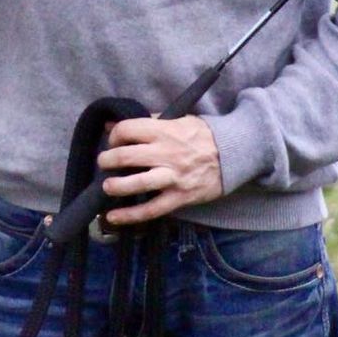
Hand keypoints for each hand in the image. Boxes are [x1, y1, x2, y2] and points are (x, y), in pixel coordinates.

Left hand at [96, 115, 222, 225]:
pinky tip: (113, 217)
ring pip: (137, 183)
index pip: (128, 130)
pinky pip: (152, 209)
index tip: (114, 142)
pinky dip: (130, 215)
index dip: (115, 136)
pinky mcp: (180, 197)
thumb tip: (113, 125)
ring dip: (115, 186)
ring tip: (107, 187)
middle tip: (104, 164)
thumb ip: (148, 122)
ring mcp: (173, 177)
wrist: (233, 154)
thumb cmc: (202, 135)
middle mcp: (166, 153)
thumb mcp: (178, 120)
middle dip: (107, 161)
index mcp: (164, 131)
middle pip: (126, 156)